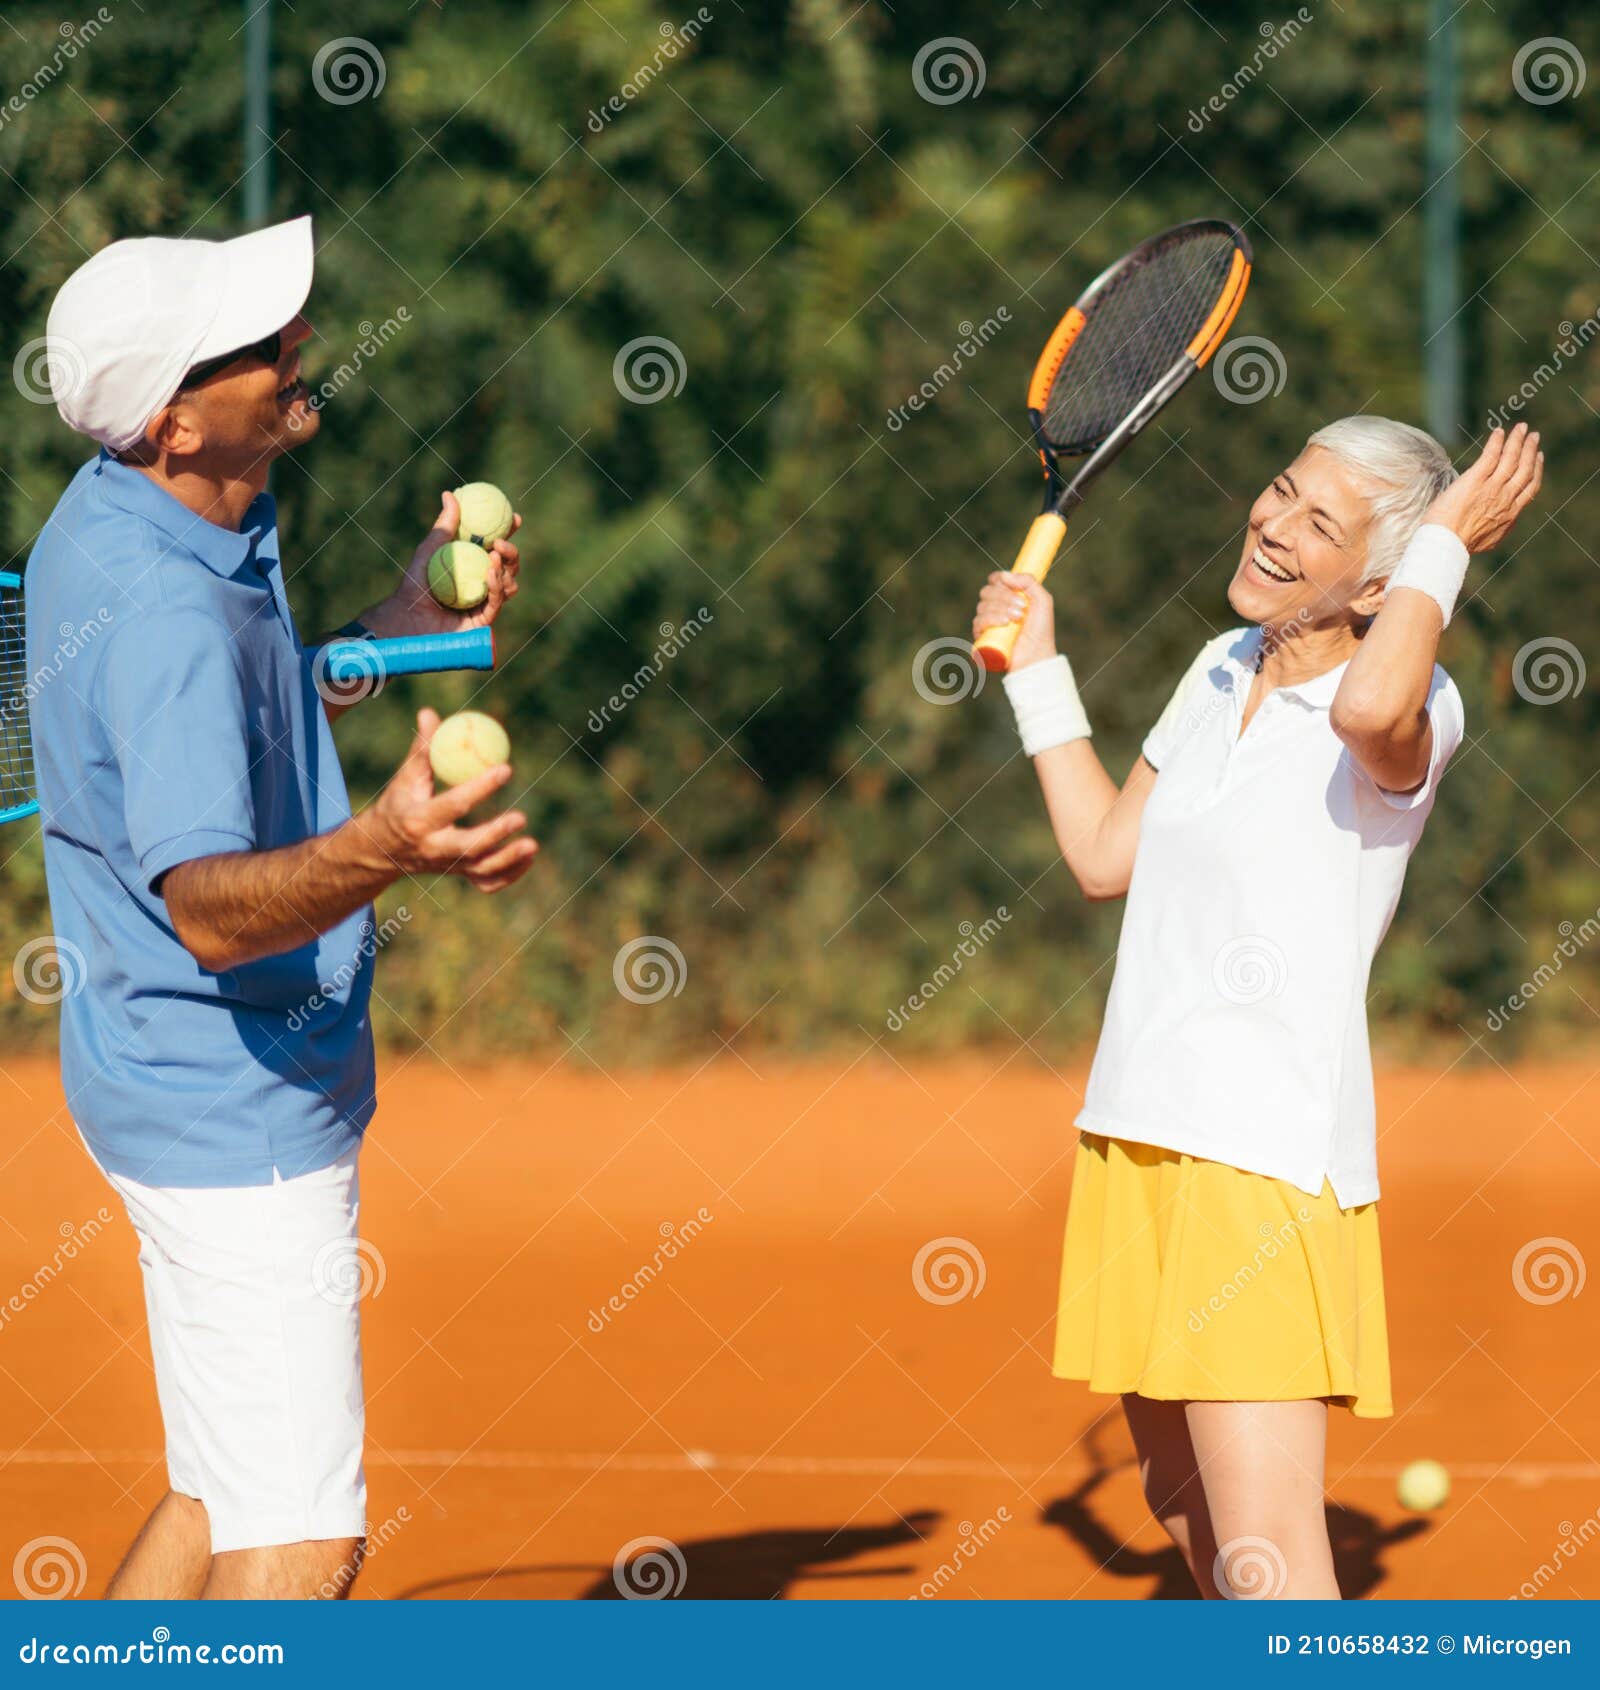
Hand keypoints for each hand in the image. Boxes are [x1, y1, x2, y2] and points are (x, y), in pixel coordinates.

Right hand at [362, 709, 538, 892]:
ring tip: (532, 845)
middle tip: (521, 817)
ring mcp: (448, 866)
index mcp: (419, 820)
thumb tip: (430, 713)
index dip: (481, 788)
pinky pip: (487, 883)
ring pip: (481, 870)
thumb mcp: (404, 778)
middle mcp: (434, 848)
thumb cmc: (399, 804)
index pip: (453, 804)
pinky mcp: (458, 875)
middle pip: (468, 847)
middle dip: (495, 835)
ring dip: (509, 861)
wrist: (382, 850)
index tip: (505, 769)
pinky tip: (527, 857)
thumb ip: (422, 749)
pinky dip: (509, 875)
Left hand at [364, 491, 523, 637]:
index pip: (497, 548)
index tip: (515, 519)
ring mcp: (485, 603)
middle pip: (509, 566)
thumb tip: (450, 495)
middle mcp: (482, 583)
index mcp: (473, 565)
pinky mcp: (484, 620)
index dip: (509, 534)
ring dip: (505, 569)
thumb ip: (444, 526)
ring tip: (493, 557)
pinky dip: (496, 585)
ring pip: (509, 583)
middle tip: (501, 543)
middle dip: (512, 553)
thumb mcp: (429, 550)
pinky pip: (497, 600)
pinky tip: (490, 573)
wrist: (409, 616)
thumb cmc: (415, 583)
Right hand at [972, 570, 1056, 670]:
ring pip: (982, 605)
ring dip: (1001, 608)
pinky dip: (990, 619)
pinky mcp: (981, 637)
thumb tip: (1004, 574)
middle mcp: (995, 608)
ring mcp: (987, 623)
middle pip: (987, 591)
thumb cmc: (1041, 631)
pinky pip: (977, 622)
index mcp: (1008, 597)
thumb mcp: (1042, 601)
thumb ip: (1029, 582)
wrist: (1036, 655)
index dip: (999, 579)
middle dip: (1004, 596)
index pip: (994, 581)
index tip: (1010, 584)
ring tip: (1017, 619)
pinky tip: (1004, 623)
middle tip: (1021, 607)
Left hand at [1424, 423, 1542, 553]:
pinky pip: (1490, 456)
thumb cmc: (1458, 544)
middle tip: (1533, 436)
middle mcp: (1505, 499)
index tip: (1538, 457)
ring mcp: (1491, 488)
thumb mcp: (1487, 540)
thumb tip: (1502, 526)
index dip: (1536, 469)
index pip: (1530, 487)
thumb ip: (1498, 529)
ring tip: (1521, 428)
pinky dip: (1497, 442)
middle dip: (1530, 450)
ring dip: (1517, 441)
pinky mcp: (1474, 480)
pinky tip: (1499, 432)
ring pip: (1511, 459)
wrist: (1445, 544)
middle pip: (1524, 469)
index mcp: (1510, 514)